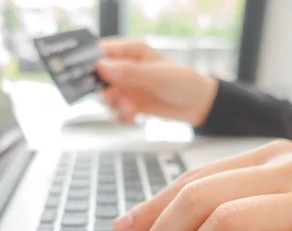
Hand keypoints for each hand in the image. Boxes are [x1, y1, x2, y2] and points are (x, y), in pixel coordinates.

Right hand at [96, 39, 217, 124]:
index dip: (94, 62)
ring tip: (129, 109)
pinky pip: (117, 110)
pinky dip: (121, 115)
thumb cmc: (183, 82)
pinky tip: (132, 117)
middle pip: (101, 76)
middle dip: (103, 89)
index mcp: (133, 51)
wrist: (198, 105)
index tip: (92, 75)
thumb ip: (129, 72)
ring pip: (107, 96)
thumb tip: (102, 67)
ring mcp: (129, 87)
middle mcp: (128, 68)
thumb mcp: (156, 76)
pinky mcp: (132, 103)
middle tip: (112, 97)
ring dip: (114, 105)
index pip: (104, 51)